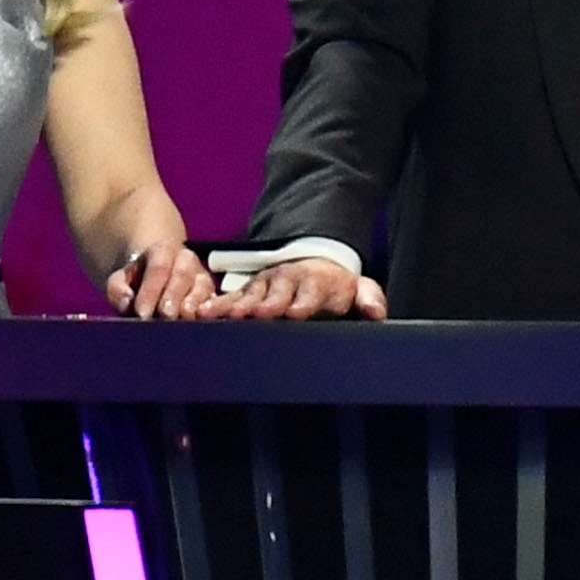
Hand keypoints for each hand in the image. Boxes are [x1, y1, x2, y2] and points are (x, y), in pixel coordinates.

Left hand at [104, 244, 213, 318]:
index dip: (151, 290)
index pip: (158, 267)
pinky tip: (203, 321)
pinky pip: (217, 301)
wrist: (157, 281)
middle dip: (173, 296)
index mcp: (163, 250)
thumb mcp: (121, 281)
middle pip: (182, 275)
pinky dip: (213, 311)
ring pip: (203, 287)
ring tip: (184, 319)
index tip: (142, 313)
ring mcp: (202, 277)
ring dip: (194, 304)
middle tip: (164, 316)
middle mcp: (187, 260)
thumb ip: (118, 289)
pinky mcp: (213, 295)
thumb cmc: (138, 283)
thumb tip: (127, 302)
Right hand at [216, 254, 386, 320]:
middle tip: (258, 314)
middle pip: (277, 293)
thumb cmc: (335, 288)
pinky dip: (217, 306)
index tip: (295, 312)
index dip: (303, 303)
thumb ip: (369, 299)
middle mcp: (289, 282)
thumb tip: (375, 312)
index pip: (310, 294)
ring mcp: (267, 285)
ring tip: (226, 316)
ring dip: (238, 305)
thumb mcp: (357, 289)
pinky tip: (204, 314)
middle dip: (267, 304)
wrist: (313, 263)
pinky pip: (231, 298)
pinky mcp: (249, 291)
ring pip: (251, 295)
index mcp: (317, 284)